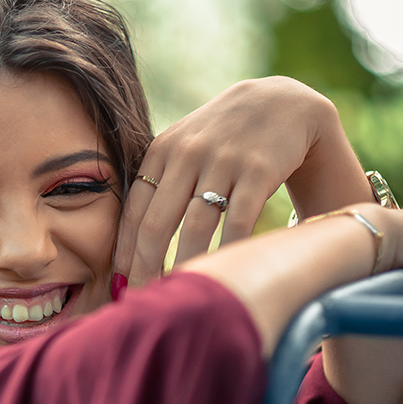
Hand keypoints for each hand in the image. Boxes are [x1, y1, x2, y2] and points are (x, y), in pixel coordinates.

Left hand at [114, 76, 354, 286]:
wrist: (282, 103)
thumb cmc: (223, 139)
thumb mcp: (184, 147)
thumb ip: (158, 185)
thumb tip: (130, 250)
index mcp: (161, 152)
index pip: (134, 211)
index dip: (125, 253)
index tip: (119, 286)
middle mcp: (187, 154)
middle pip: (157, 223)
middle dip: (146, 267)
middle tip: (144, 300)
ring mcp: (223, 160)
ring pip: (195, 226)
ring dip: (185, 265)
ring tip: (181, 294)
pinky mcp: (258, 169)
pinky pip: (238, 220)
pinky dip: (228, 250)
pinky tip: (222, 273)